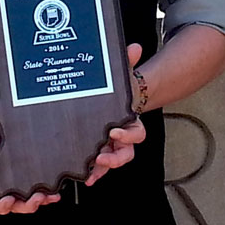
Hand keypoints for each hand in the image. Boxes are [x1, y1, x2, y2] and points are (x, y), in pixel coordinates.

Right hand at [0, 102, 61, 214]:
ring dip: (41, 201)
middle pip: (16, 205)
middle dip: (28, 205)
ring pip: (28, 200)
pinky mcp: (29, 171)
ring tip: (52, 196)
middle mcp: (5, 183)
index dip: (2, 205)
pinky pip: (37, 187)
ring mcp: (18, 179)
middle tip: (38, 197)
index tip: (9, 199)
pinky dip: (46, 193)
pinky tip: (55, 190)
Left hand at [85, 43, 146, 186]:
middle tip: (102, 155)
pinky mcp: (99, 151)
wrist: (113, 98)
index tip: (114, 131)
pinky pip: (99, 167)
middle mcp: (123, 137)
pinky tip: (87, 177)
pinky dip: (95, 173)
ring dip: (103, 167)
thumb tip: (135, 47)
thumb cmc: (118, 90)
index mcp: (130, 121)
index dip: (128, 135)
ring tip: (91, 170)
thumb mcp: (121, 76)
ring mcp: (111, 146)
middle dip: (115, 157)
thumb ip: (128, 63)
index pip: (137, 134)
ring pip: (112, 162)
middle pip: (126, 153)